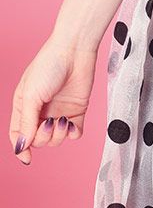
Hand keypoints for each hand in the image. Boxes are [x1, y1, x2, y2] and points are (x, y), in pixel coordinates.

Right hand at [8, 33, 97, 164]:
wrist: (74, 50)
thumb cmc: (48, 67)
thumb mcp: (31, 95)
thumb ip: (27, 123)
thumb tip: (22, 147)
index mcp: (25, 107)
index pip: (19, 134)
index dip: (21, 148)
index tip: (27, 157)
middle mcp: (41, 111)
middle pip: (38, 140)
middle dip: (43, 137)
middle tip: (49, 122)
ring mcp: (60, 111)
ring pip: (56, 139)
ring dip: (58, 135)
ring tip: (62, 120)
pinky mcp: (77, 109)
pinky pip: (75, 132)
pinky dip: (74, 133)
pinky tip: (72, 124)